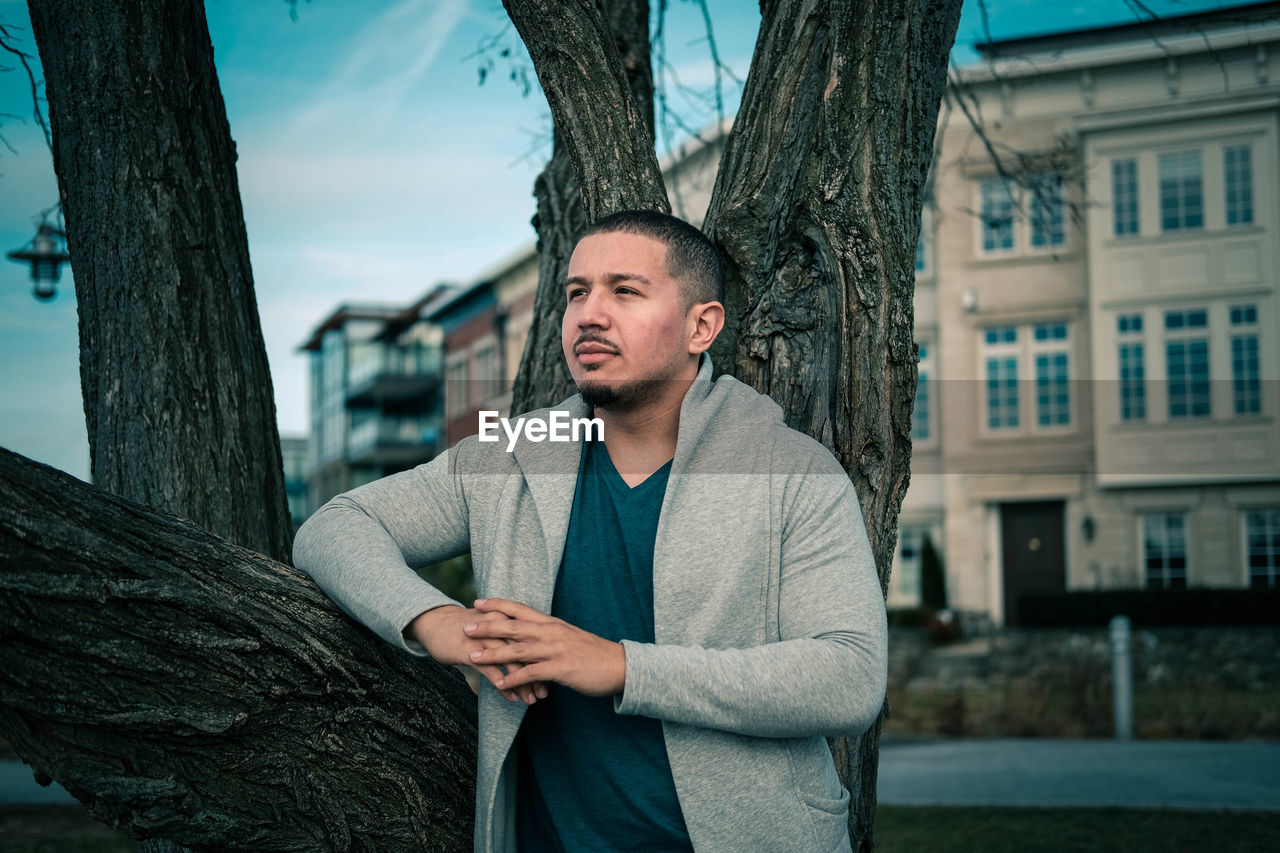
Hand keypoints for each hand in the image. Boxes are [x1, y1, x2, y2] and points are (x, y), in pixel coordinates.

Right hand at [407, 605, 548, 703]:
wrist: (437, 623)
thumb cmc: (469, 627)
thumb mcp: (494, 626)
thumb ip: (512, 635)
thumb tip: (533, 653)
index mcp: (508, 618)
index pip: (533, 640)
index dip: (545, 659)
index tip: (554, 677)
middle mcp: (500, 627)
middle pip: (525, 652)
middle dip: (537, 674)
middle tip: (546, 693)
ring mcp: (485, 639)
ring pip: (510, 663)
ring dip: (522, 684)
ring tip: (531, 700)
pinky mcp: (470, 651)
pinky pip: (491, 671)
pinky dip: (504, 686)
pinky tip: (512, 698)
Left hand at [465, 598, 625, 697]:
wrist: (619, 666)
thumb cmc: (593, 653)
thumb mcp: (569, 637)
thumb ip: (548, 635)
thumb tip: (531, 635)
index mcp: (552, 623)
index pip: (521, 609)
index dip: (499, 605)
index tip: (479, 602)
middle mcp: (552, 633)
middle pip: (514, 627)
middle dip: (488, 627)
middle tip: (466, 627)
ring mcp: (556, 650)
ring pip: (518, 650)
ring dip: (494, 654)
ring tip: (474, 657)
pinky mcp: (561, 668)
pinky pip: (532, 673)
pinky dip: (515, 678)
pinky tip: (500, 684)